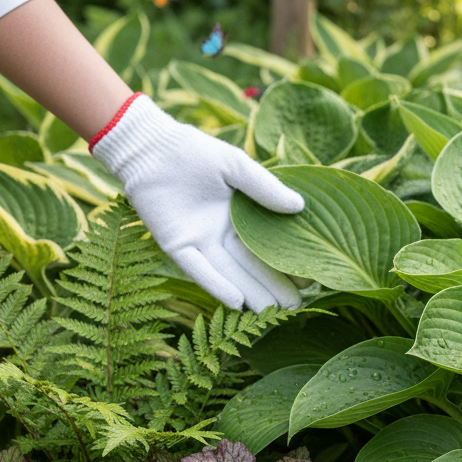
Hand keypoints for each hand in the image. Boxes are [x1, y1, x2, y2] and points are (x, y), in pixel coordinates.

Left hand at [90, 94, 303, 310]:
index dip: (288, 262)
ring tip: (273, 312)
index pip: (270, 246)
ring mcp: (201, 243)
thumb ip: (265, 187)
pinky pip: (199, 270)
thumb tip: (299, 206)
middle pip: (253, 266)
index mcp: (240, 218)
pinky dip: (217, 285)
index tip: (310, 279)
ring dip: (251, 294)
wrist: (151, 148)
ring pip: (230, 274)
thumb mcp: (236, 166)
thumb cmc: (195, 152)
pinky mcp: (177, 246)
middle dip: (274, 287)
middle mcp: (222, 236)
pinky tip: (236, 302)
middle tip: (296, 307)